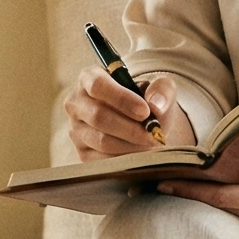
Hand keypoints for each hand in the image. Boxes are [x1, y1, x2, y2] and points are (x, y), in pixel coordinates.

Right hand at [65, 66, 196, 158]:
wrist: (144, 126)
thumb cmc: (148, 102)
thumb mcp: (159, 88)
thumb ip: (162, 89)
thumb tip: (155, 104)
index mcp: (89, 78)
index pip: (97, 85)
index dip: (121, 99)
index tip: (145, 112)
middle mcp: (76, 103)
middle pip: (98, 116)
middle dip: (130, 128)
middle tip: (154, 134)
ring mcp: (76, 129)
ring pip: (101, 140)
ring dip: (131, 145)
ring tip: (151, 143)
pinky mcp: (82, 153)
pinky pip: (103, 160)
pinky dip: (126, 159)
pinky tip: (140, 154)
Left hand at [160, 139, 238, 232]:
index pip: (222, 197)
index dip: (192, 190)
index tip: (163, 182)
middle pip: (215, 206)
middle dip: (185, 193)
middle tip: (149, 181)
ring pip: (224, 209)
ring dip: (197, 196)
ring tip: (164, 180)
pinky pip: (234, 208)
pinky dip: (214, 197)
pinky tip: (199, 184)